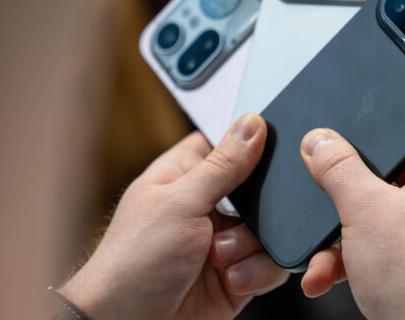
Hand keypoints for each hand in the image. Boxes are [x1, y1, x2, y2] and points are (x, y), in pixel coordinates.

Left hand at [59, 114, 287, 319]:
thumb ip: (223, 165)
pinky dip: (257, 272)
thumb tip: (252, 124)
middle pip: (258, 189)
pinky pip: (271, 264)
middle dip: (258, 209)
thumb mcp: (180, 202)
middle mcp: (205, 207)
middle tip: (235, 219)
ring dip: (251, 246)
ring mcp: (223, 243)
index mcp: (184, 175)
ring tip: (220, 259)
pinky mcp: (238, 276)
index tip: (266, 153)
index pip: (226, 143)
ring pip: (269, 229)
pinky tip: (230, 279)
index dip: (250, 146)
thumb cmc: (132, 263)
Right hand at [299, 108, 404, 319]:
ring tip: (327, 243)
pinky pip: (392, 237)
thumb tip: (320, 142)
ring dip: (350, 224)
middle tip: (335, 180)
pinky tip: (328, 271)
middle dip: (358, 179)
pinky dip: (360, 251)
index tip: (378, 103)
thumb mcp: (366, 212)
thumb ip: (338, 169)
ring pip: (391, 204)